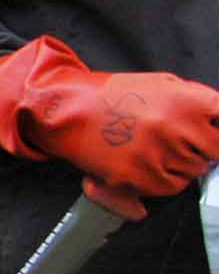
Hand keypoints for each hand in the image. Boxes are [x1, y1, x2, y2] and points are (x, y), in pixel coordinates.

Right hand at [0, 38, 218, 199]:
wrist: (69, 110)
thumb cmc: (114, 96)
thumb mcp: (165, 85)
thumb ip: (199, 103)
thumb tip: (218, 123)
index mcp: (190, 102)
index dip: (217, 132)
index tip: (209, 135)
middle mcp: (178, 128)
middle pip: (214, 154)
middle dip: (199, 150)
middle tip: (179, 142)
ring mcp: (159, 155)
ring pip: (191, 173)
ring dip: (178, 166)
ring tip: (154, 151)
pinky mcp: (138, 177)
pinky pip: (167, 188)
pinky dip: (160, 181)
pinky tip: (143, 164)